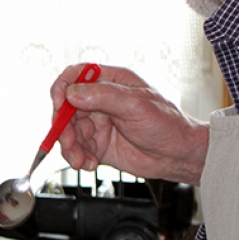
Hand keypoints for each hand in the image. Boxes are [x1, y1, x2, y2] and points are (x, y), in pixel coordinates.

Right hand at [52, 64, 208, 184]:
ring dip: (69, 147)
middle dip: (63, 126)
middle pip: (66, 107)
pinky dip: (78, 158)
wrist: (179, 156)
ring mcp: (98, 123)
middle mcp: (100, 100)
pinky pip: (77, 149)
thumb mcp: (136, 106)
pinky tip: (90, 163)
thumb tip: (73, 93)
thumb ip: (104, 97)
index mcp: (111, 82)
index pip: (75, 75)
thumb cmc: (167, 124)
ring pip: (68, 131)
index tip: (59, 104)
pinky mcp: (98, 144)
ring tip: (80, 160)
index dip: (62, 88)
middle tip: (69, 142)